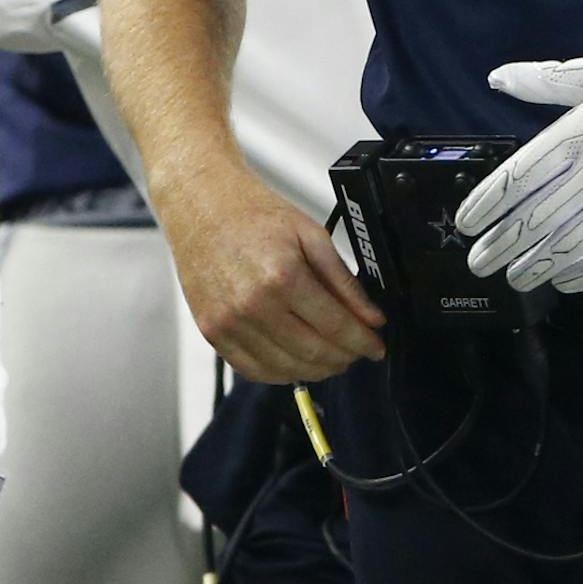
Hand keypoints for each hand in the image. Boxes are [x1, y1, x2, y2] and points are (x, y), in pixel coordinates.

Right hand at [161, 161, 383, 383]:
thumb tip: (371, 316)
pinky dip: (280, 373)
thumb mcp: (313, 236)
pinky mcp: (212, 333)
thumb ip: (344, 281)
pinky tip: (299, 364)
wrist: (204, 209)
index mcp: (283, 277)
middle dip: (344, 358)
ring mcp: (228, 324)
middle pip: (311, 352)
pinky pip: (251, 369)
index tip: (377, 347)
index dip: (362, 342)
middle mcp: (252, 306)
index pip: (335, 325)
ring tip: (334, 360)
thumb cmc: (256, 216)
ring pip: (284, 367)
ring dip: (316, 370)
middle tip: (359, 353)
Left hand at [456, 40, 582, 293]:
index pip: (519, 179)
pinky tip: (565, 281)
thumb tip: (497, 77)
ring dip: (536, 268)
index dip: (486, 206)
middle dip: (500, 247)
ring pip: (570, 248)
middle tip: (479, 263)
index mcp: (582, 130)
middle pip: (536, 222)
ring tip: (516, 278)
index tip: (466, 224)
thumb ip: (546, 80)